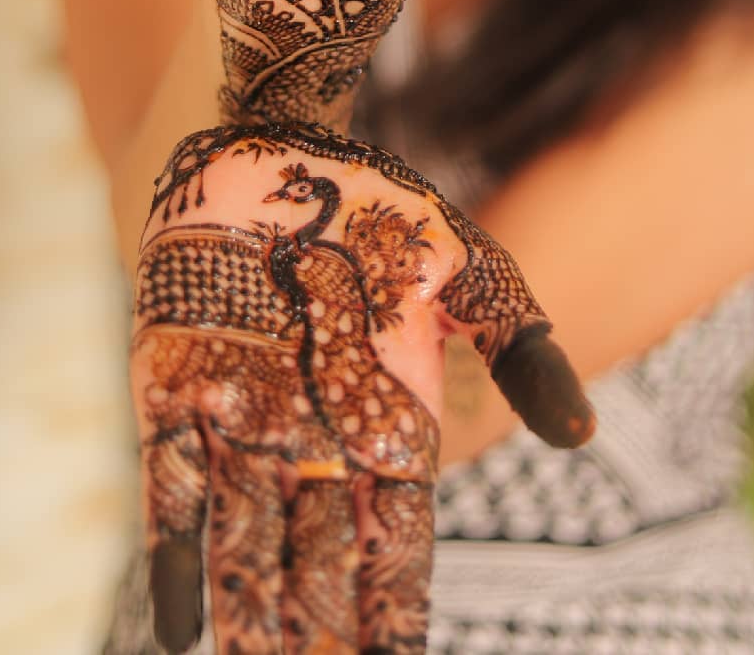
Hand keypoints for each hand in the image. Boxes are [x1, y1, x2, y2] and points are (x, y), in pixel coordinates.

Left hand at [133, 124, 593, 652]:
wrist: (281, 147)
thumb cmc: (384, 212)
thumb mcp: (472, 274)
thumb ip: (521, 351)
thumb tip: (582, 436)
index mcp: (387, 422)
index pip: (394, 543)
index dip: (393, 610)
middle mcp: (314, 439)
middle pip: (319, 563)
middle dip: (321, 631)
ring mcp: (243, 418)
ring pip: (249, 543)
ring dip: (254, 614)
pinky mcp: (175, 389)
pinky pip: (171, 485)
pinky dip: (176, 554)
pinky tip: (177, 629)